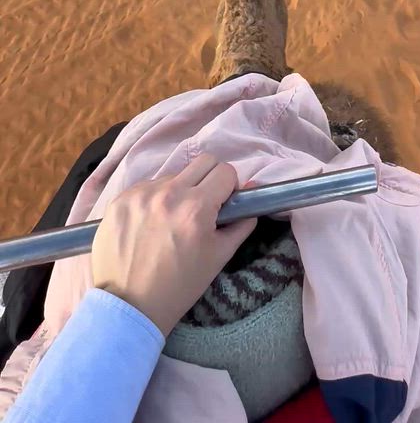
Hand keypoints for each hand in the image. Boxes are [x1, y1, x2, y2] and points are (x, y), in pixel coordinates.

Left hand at [92, 153, 255, 336]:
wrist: (129, 307)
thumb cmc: (179, 286)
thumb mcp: (218, 258)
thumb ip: (240, 224)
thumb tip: (250, 197)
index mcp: (196, 207)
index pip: (225, 171)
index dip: (230, 186)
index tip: (224, 202)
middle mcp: (169, 192)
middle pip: (202, 162)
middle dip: (210, 179)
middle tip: (204, 204)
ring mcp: (141, 193)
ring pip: (173, 176)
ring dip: (178, 191)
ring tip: (170, 221)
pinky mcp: (120, 199)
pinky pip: (146, 187)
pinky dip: (154, 200)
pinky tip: (148, 225)